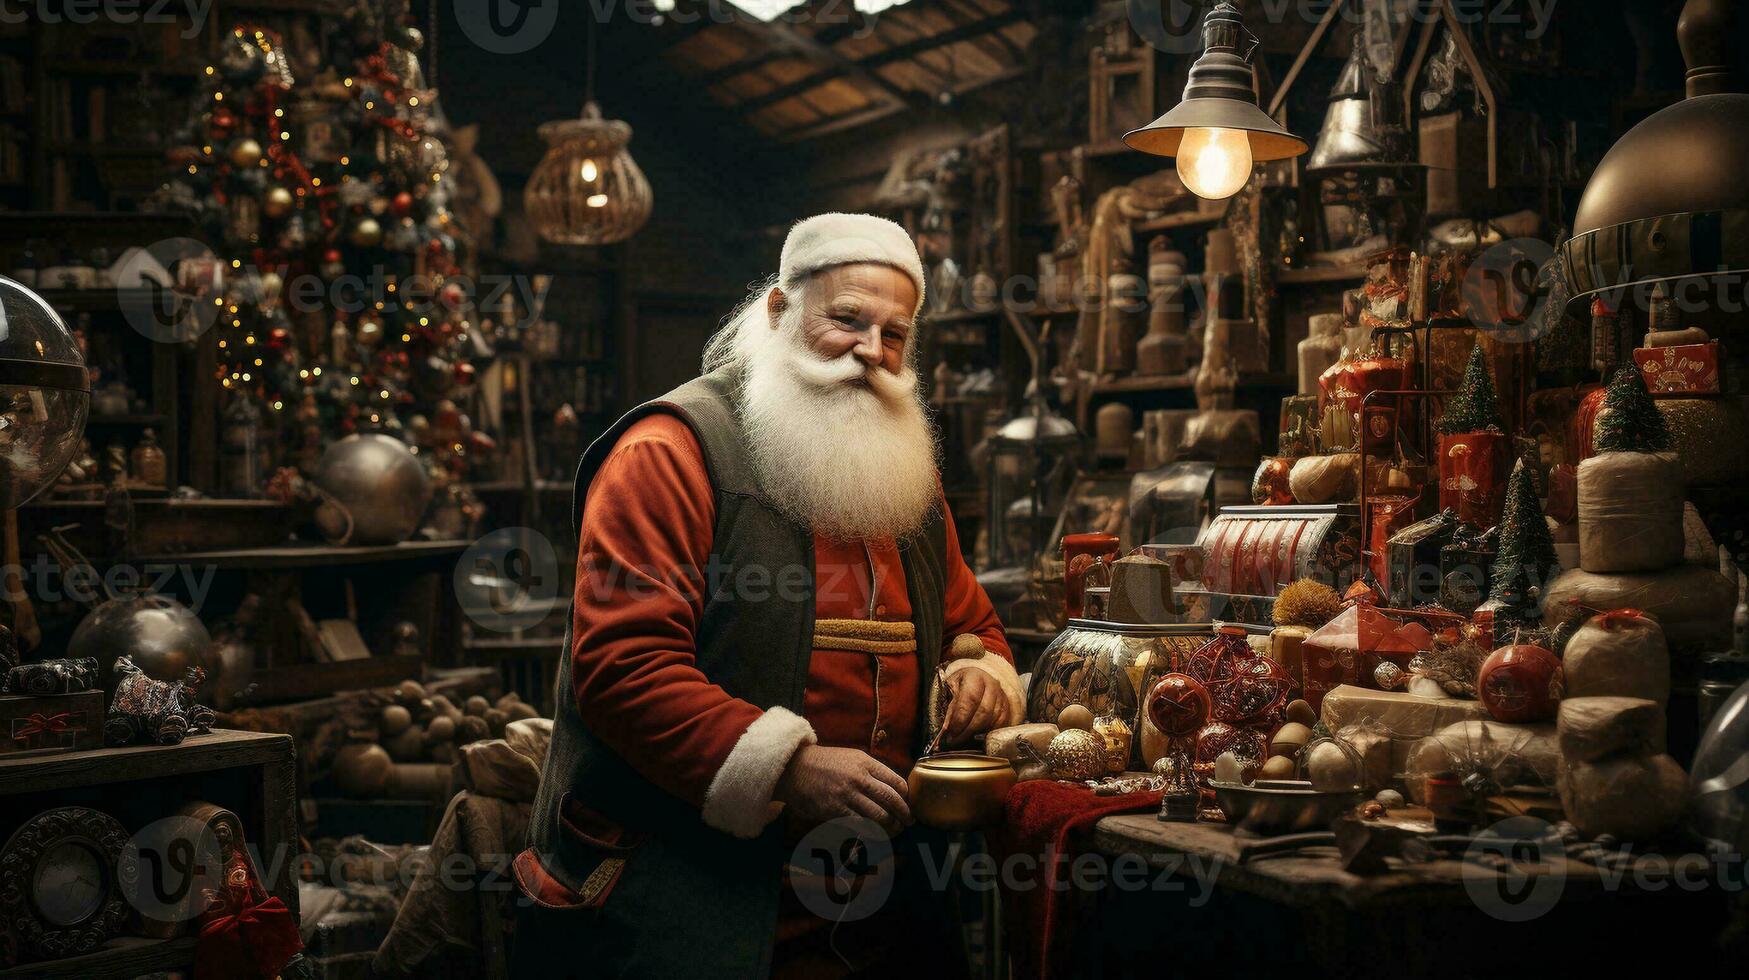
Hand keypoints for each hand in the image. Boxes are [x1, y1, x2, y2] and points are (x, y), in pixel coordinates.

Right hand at [775, 745, 911, 834]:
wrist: (794, 769)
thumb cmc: (824, 763)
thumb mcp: (850, 757)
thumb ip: (870, 770)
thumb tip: (891, 787)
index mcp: (865, 762)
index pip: (896, 781)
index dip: (906, 796)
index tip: (909, 804)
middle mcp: (859, 778)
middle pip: (891, 799)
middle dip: (904, 813)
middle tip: (909, 822)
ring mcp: (847, 795)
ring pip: (879, 816)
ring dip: (891, 826)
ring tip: (895, 830)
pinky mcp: (835, 811)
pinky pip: (860, 825)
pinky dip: (872, 832)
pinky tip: (877, 835)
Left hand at [940, 666, 1012, 745]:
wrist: (979, 677)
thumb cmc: (962, 683)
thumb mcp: (950, 688)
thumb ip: (949, 707)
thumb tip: (945, 729)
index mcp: (975, 677)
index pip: (970, 699)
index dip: (961, 718)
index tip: (951, 731)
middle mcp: (992, 685)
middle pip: (984, 712)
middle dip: (968, 730)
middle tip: (955, 740)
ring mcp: (1002, 697)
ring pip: (993, 720)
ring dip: (977, 733)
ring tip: (963, 739)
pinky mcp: (1007, 708)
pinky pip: (1000, 724)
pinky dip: (987, 733)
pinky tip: (976, 737)